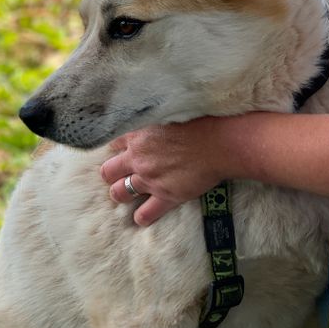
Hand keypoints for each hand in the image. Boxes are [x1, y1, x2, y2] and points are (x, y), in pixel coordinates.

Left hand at [99, 118, 224, 225]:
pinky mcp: (165, 196)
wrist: (220, 142)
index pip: (114, 143)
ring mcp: (150, 179)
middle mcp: (138, 158)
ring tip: (127, 195)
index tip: (127, 150)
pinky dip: (142, 217)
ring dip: (121, 194)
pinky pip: (145, 214)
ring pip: (120, 193)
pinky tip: (143, 216)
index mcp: (138, 134)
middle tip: (121, 174)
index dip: (120, 148)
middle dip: (112, 173)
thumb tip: (154, 115)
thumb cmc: (201, 122)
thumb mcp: (169, 111)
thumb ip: (155, 116)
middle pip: (109, 171)